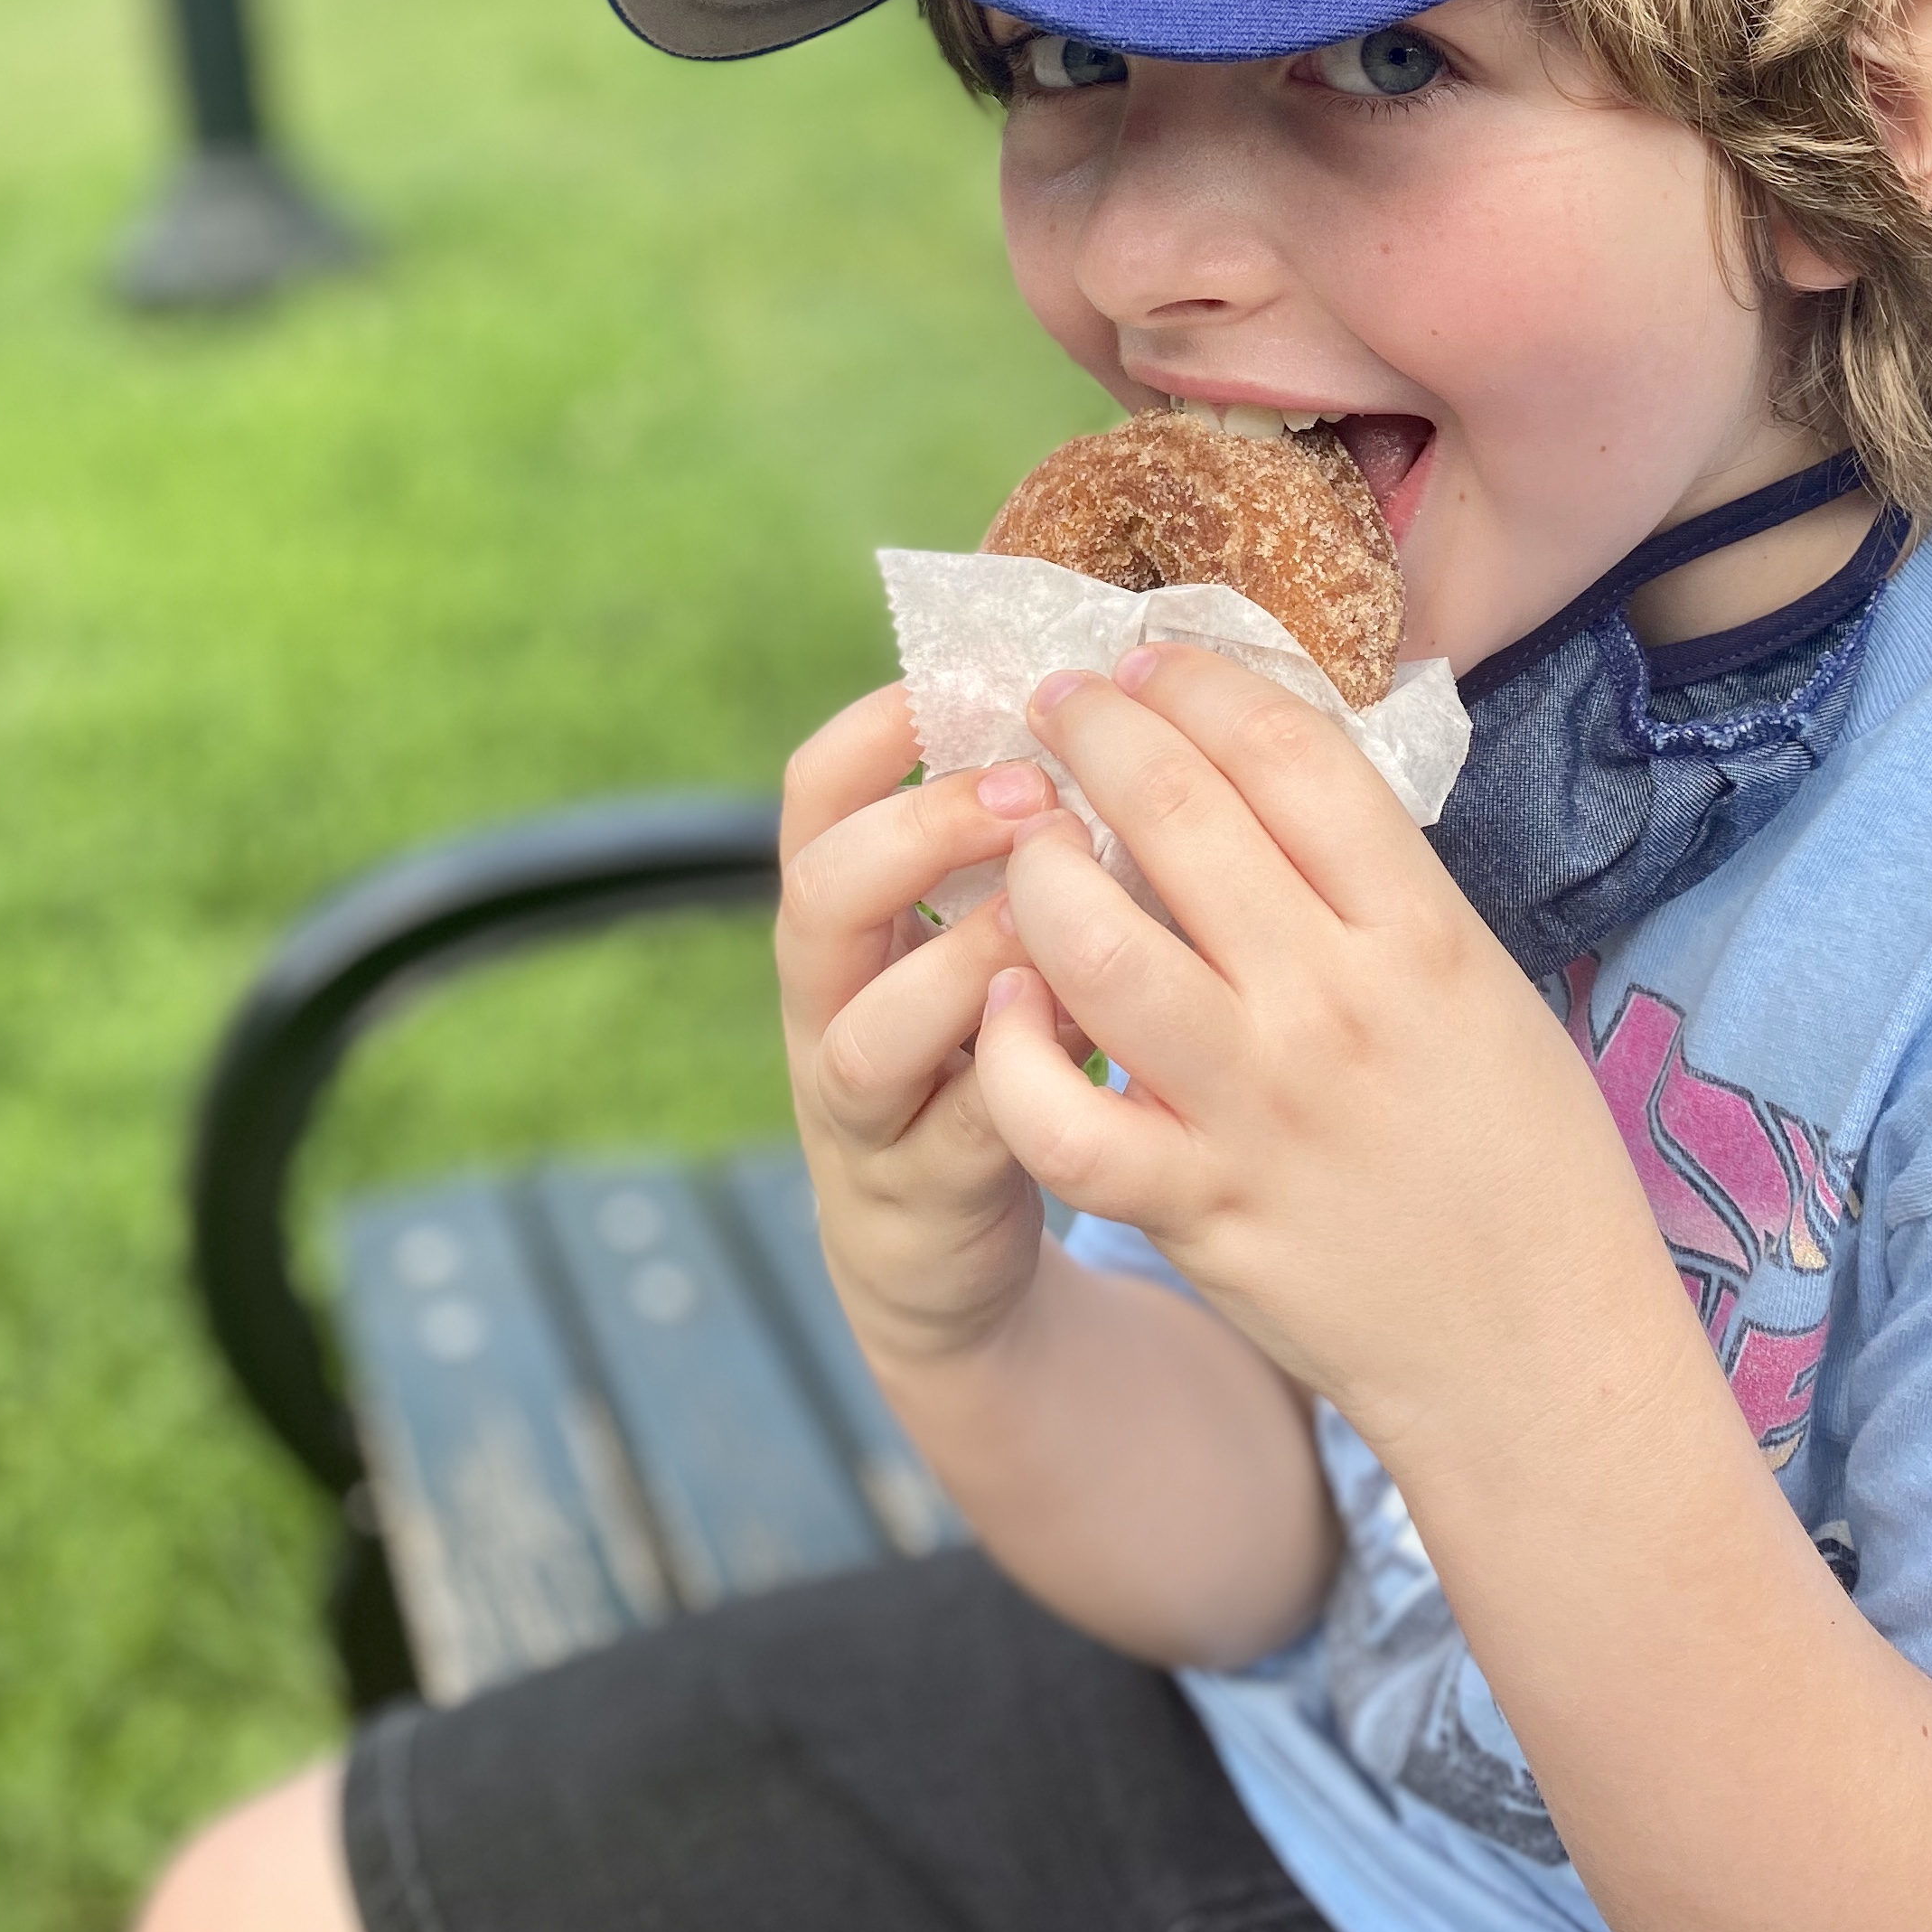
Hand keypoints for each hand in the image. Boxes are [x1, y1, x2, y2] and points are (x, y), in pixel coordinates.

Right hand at [776, 683, 1064, 1371]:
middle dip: (919, 831)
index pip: (814, 795)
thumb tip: (1117, 703)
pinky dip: (1026, 1077)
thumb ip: (1015, 843)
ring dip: (965, 963)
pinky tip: (1097, 1031)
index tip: (966, 677)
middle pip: (817, 896)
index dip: (875, 728)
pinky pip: (966, 1133)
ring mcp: (865, 1111)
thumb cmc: (997, 1047)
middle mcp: (830, 1004)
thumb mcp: (983, 932)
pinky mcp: (925, 1198)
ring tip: (1058, 923)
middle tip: (1028, 792)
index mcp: (846, 918)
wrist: (947, 1255)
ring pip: (867, 1033)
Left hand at [974, 645, 1623, 1452]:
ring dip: (1038, 870)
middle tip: (1057, 702)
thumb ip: (1379, 889)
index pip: (1293, 753)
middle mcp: (1333, 1005)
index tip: (1149, 657)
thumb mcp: (1486, 988)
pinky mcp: (1196, 1212)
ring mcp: (1256, 1109)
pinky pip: (1061, 1120)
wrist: (1540, 1354)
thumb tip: (1267, 768)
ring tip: (1024, 843)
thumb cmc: (1522, 1157)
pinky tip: (1006, 1009)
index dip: (1202, 682)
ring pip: (1095, 944)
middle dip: (1096, 730)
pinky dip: (1014, 1056)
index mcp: (1421, 936)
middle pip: (1179, 813)